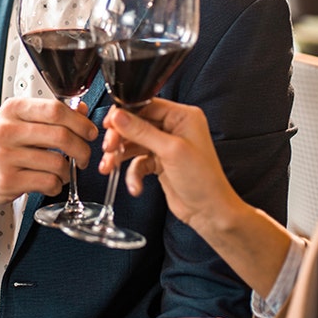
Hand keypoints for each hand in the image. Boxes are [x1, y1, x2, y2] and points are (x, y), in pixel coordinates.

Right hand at [0, 97, 98, 214]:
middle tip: (84, 155)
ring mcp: (6, 157)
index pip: (55, 110)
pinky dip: (57, 185)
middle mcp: (7, 131)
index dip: (80, 122)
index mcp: (13, 110)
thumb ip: (48, 115)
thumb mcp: (17, 121)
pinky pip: (47, 182)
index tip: (89, 132)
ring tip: (63, 171)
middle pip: (61, 136)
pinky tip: (51, 183)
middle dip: (82, 148)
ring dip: (68, 171)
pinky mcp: (8, 181)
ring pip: (57, 163)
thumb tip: (81, 109)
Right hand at [99, 99, 238, 230]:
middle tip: (109, 147)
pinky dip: (133, 174)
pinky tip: (135, 186)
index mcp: (183, 117)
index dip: (126, 113)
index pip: (147, 105)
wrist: (209, 212)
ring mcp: (166, 146)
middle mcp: (174, 128)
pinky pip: (138, 162)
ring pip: (134, 143)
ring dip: (120, 156)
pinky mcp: (159, 162)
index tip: (109, 123)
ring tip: (109, 167)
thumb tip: (119, 115)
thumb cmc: (203, 180)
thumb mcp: (171, 151)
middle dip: (120, 137)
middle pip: (137, 124)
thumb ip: (142, 131)